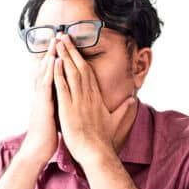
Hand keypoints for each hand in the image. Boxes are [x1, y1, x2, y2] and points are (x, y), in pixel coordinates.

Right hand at [20, 38, 58, 164]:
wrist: (38, 150)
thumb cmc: (47, 136)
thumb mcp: (53, 116)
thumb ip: (56, 105)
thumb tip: (63, 99)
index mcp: (45, 97)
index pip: (49, 74)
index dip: (54, 59)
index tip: (60, 46)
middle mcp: (41, 94)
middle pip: (45, 69)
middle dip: (51, 52)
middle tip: (56, 35)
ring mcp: (40, 98)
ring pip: (44, 73)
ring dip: (49, 55)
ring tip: (55, 41)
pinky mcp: (42, 105)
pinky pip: (46, 85)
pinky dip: (50, 71)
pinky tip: (54, 60)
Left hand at [53, 35, 136, 163]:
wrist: (97, 153)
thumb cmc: (104, 140)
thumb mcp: (116, 122)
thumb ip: (124, 110)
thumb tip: (133, 101)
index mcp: (96, 98)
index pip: (88, 73)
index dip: (81, 58)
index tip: (75, 47)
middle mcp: (88, 96)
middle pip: (80, 67)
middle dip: (72, 50)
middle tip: (64, 35)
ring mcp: (78, 101)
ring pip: (71, 73)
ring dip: (64, 56)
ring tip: (58, 42)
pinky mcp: (68, 108)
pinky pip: (63, 87)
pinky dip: (58, 73)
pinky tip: (54, 62)